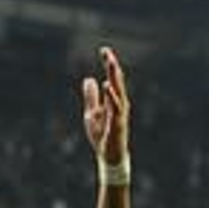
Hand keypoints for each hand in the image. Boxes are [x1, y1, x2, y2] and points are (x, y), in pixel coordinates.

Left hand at [82, 45, 129, 163]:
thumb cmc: (102, 136)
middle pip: (116, 81)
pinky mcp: (117, 123)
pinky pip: (115, 107)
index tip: (104, 50)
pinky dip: (112, 96)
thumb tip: (89, 79)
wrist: (108, 157)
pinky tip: (107, 85)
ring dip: (114, 77)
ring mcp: (120, 113)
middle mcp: (119, 104)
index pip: (112, 78)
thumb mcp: (92, 113)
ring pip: (118, 91)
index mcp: (113, 100)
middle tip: (107, 52)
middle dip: (112, 66)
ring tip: (110, 63)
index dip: (109, 64)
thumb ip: (91, 97)